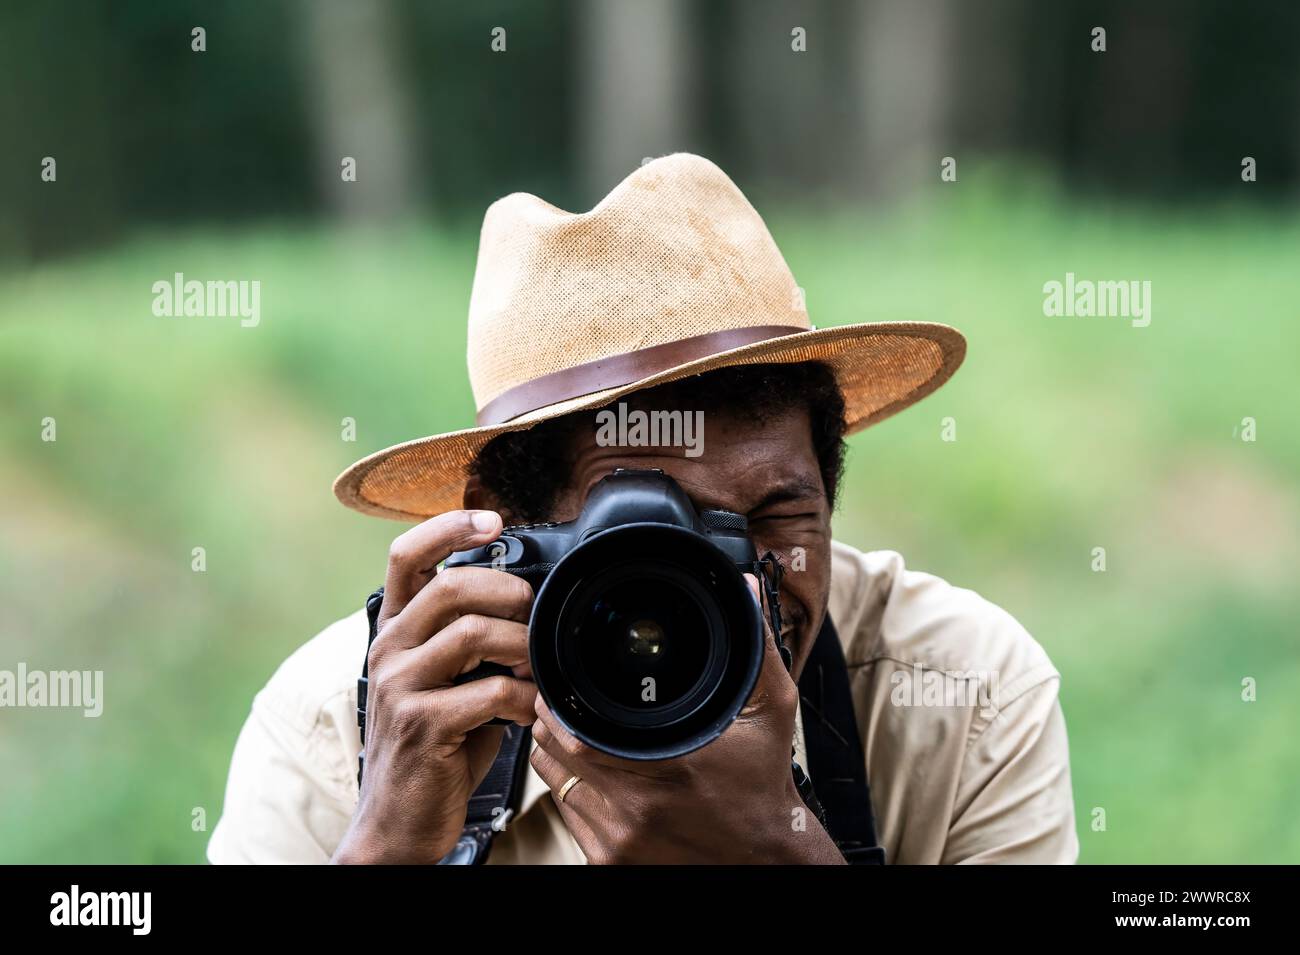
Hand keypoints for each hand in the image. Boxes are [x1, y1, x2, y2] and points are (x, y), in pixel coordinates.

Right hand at [332, 510, 537, 863]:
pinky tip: (532, 713)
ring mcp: (399, 686)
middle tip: (535, 618)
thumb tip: (528, 604)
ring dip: (524, 649)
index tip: (492, 519)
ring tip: (538, 672)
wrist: (398, 821)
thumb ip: (470, 640)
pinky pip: (492, 692)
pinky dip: (526, 701)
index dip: (448, 526)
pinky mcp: (421, 725)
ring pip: (476, 633)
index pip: (406, 555)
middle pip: (452, 586)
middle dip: (510, 594)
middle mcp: (388, 650)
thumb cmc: (434, 747)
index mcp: (393, 631)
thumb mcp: (445, 681)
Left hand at [529, 575, 843, 863]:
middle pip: (554, 751)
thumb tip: (743, 590)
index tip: (563, 682)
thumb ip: (757, 646)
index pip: (574, 730)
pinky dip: (572, 788)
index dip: (560, 701)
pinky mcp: (608, 860)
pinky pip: (565, 813)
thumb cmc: (764, 787)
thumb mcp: (770, 711)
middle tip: (568, 699)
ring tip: (583, 732)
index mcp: (665, 769)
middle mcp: (633, 810)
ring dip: (560, 753)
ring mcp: (617, 840)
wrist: (767, 858)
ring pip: (553, 783)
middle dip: (555, 719)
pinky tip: (599, 773)